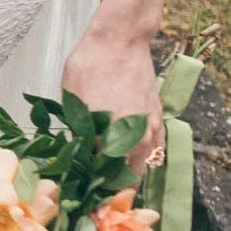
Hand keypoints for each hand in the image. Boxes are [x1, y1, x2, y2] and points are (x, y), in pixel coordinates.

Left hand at [61, 18, 166, 173]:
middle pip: (121, 177)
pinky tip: (132, 158)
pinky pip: (154, 151)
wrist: (120, 42)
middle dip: (108, 184)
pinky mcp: (158, 121)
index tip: (80, 188)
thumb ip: (78, 133)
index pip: (98, 177)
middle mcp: (133, 141)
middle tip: (95, 184)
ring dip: (127, 174)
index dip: (88, 184)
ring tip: (111, 175)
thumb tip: (77, 153)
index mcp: (107, 139)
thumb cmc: (90, 67)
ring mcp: (150, 132)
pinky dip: (143, 158)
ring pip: (140, 167)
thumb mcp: (72, 101)